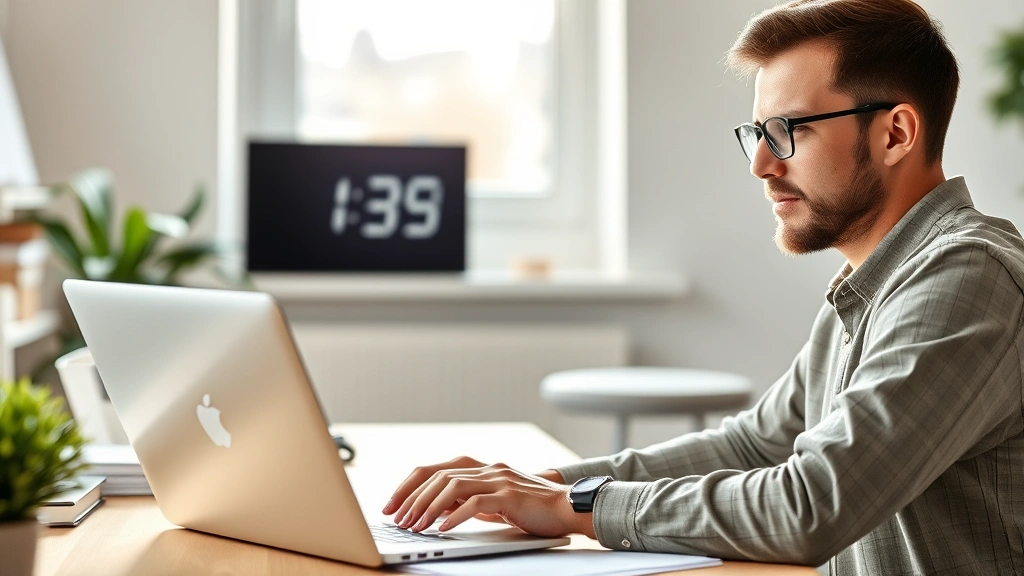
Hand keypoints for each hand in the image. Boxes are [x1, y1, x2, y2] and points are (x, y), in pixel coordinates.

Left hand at [382, 456, 593, 537]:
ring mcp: (499, 479)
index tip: (391, 505)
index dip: (408, 486)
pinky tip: (443, 529)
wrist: (567, 507)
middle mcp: (487, 468)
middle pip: (438, 476)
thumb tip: (434, 509)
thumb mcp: (492, 501)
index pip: (434, 469)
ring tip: (416, 527)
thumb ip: (467, 499)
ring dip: (429, 508)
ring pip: (453, 486)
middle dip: (412, 499)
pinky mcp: (510, 495)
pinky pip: (476, 503)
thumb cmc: (530, 508)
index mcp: (480, 467)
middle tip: (398, 520)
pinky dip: (455, 516)